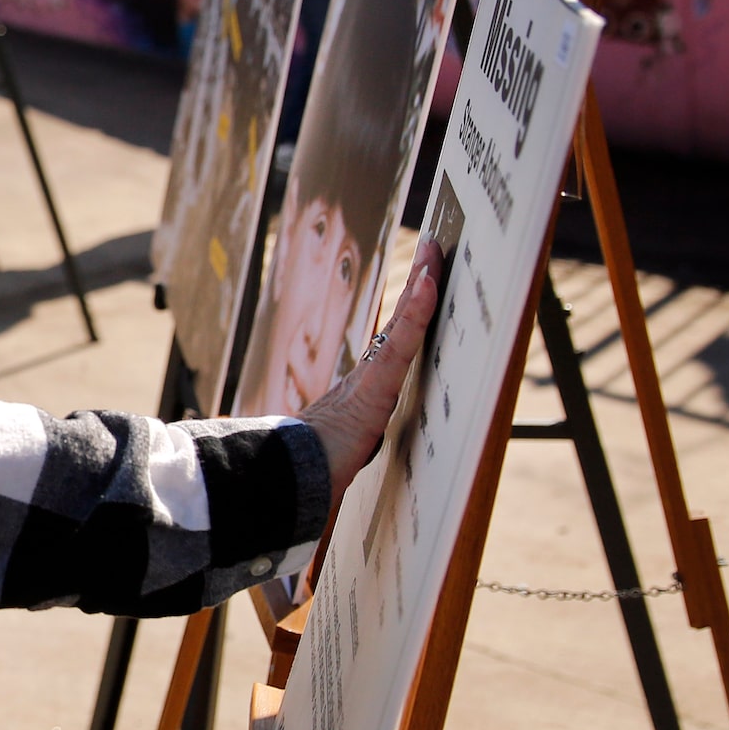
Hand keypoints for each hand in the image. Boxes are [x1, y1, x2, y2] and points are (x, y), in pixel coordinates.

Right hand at [299, 237, 443, 503]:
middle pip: (400, 320)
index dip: (408, 308)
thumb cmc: (314, 471)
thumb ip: (345, 446)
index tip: (420, 278)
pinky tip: (428, 283)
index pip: (393, 340)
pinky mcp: (377, 384)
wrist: (295, 484)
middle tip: (432, 245)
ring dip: (420, 284)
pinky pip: (402, 340)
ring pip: (403, 322)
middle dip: (417, 282)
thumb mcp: (341, 452)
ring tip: (433, 251)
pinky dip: (417, 310)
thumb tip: (340, 457)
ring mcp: (373, 377)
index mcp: (364, 390)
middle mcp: (369, 376)